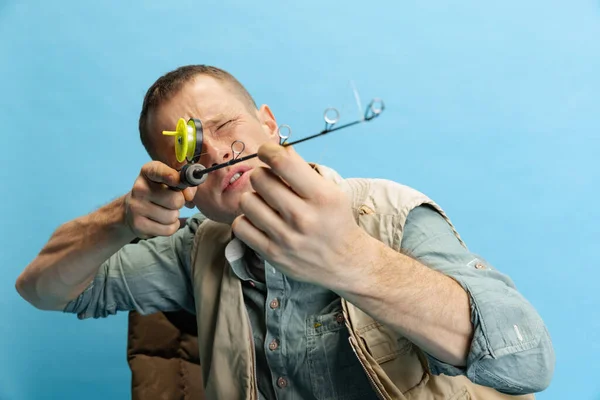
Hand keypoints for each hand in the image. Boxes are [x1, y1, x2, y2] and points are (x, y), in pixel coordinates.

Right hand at [125, 161, 196, 238]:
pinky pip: (168, 229)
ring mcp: (136, 208)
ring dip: (175, 215)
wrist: (132, 210)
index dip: (169, 175)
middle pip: (175, 200)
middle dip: (180, 202)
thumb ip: (184, 184)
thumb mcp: (169, 182)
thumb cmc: (158, 192)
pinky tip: (163, 221)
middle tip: (172, 201)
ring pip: (172, 217)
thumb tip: (189, 195)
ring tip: (165, 211)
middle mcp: (139, 188)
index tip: (176, 179)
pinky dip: (171, 227)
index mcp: (147, 172)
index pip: (158, 171)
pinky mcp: (138, 225)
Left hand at [232, 143, 366, 288]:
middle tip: (269, 182)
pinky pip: (241, 226)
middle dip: (262, 175)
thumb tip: (275, 149)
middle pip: (260, 179)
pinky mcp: (272, 254)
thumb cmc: (335, 221)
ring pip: (247, 201)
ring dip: (253, 198)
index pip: (282, 162)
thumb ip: (302, 171)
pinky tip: (259, 220)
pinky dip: (246, 220)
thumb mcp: (330, 191)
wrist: (345, 262)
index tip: (267, 152)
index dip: (268, 150)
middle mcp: (302, 217)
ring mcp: (285, 237)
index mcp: (321, 196)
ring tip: (265, 203)